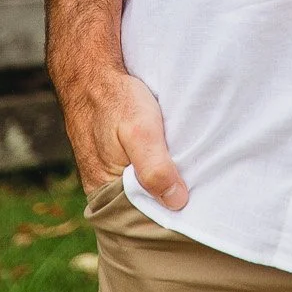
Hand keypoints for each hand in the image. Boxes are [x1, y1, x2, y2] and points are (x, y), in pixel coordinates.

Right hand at [58, 64, 188, 209]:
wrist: (92, 70)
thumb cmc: (115, 99)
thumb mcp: (139, 131)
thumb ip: (154, 168)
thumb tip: (177, 203)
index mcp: (104, 192)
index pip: (140, 220)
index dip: (166, 217)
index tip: (194, 211)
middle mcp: (104, 188)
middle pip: (143, 207)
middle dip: (167, 202)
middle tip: (198, 192)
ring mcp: (110, 172)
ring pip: (143, 188)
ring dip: (164, 182)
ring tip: (190, 175)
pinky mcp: (117, 156)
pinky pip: (140, 173)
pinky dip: (158, 168)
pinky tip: (174, 159)